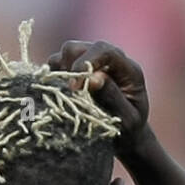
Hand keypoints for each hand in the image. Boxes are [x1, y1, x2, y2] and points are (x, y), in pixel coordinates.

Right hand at [47, 40, 149, 156]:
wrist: (127, 136)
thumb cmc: (129, 130)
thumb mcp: (127, 120)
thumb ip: (113, 97)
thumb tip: (94, 78)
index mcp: (127, 69)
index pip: (104, 51)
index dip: (85, 63)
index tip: (74, 86)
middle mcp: (109, 61)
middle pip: (80, 48)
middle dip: (68, 66)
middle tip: (69, 92)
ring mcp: (93, 64)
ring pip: (67, 54)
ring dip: (60, 71)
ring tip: (64, 94)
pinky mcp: (80, 72)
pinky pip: (59, 65)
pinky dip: (54, 76)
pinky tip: (59, 94)